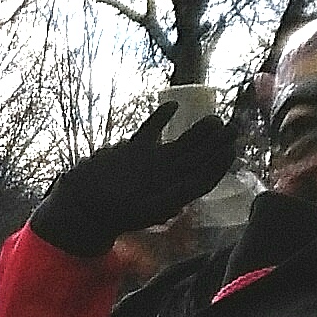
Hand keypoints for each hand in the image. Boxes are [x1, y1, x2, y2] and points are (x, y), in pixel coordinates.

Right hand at [31, 97, 240, 256]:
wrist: (84, 205)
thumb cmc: (112, 212)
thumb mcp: (144, 211)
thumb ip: (168, 203)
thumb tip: (192, 197)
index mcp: (172, 192)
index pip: (203, 177)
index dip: (219, 165)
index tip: (231, 150)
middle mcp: (166, 176)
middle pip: (198, 158)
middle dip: (216, 144)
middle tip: (233, 128)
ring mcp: (151, 162)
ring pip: (181, 143)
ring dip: (199, 132)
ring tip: (213, 119)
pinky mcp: (134, 150)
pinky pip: (152, 130)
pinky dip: (162, 117)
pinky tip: (173, 104)